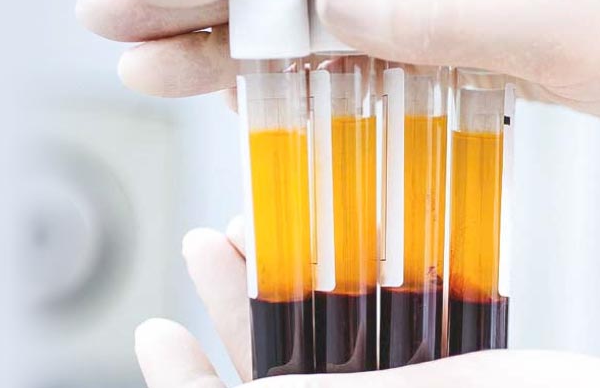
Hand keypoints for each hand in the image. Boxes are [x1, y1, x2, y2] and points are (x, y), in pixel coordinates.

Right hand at [76, 0, 599, 165]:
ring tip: (147, 65)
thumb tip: (332, 4)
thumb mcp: (557, 10)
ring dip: (215, 39)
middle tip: (111, 22)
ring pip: (292, 6)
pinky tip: (220, 79)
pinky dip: (274, 69)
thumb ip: (433, 4)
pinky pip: (332, 46)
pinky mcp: (426, 28)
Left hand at [134, 218, 599, 386]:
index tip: (157, 334)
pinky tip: (339, 245)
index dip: (189, 385)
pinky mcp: (442, 373)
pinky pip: (380, 332)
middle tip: (205, 246)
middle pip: (274, 370)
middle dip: (235, 306)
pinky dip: (351, 287)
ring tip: (258, 228)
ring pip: (324, 344)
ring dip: (288, 283)